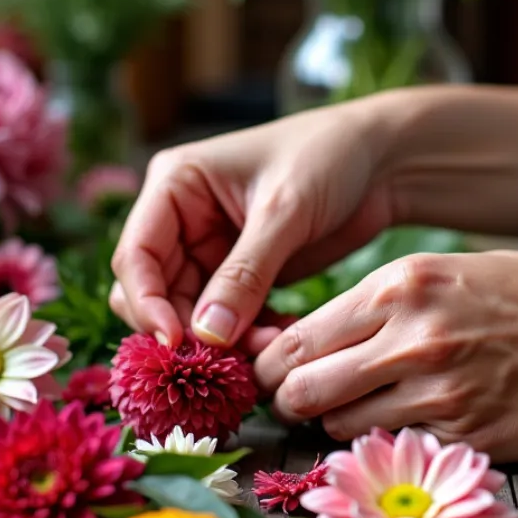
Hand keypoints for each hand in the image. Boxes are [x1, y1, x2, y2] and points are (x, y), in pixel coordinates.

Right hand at [110, 98, 398, 350]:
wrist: (381, 161)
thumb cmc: (328, 157)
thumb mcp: (284, 211)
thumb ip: (244, 274)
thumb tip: (207, 335)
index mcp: (174, 185)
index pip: (136, 255)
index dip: (147, 303)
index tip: (175, 343)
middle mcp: (181, 219)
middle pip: (155, 292)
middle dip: (187, 329)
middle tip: (227, 360)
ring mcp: (210, 249)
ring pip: (191, 314)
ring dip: (222, 341)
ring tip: (268, 351)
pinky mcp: (242, 275)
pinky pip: (226, 320)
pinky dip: (247, 337)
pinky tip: (280, 340)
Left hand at [256, 250, 517, 460]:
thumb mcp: (444, 273)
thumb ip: (376, 306)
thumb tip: (311, 341)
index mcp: (399, 287)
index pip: (298, 337)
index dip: (270, 362)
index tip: (268, 372)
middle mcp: (410, 339)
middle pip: (303, 387)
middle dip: (287, 399)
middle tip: (293, 401)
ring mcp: (439, 392)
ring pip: (342, 426)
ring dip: (337, 424)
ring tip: (356, 411)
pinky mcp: (467, 436)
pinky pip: (397, 450)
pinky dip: (387, 444)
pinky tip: (402, 426)